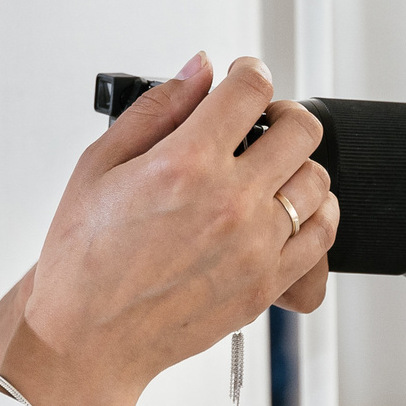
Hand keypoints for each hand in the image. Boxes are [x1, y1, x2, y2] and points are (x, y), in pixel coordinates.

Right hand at [1, 55, 339, 405]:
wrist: (87, 336)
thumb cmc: (83, 258)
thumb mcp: (100, 165)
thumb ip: (156, 109)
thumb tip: (197, 69)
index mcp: (185, 164)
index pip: (250, 90)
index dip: (248, 72)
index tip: (242, 78)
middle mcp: (230, 202)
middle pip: (300, 130)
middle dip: (281, 114)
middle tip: (262, 123)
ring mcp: (255, 246)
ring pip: (317, 181)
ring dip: (297, 165)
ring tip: (270, 171)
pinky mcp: (267, 285)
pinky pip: (322, 236)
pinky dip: (314, 214)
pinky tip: (286, 211)